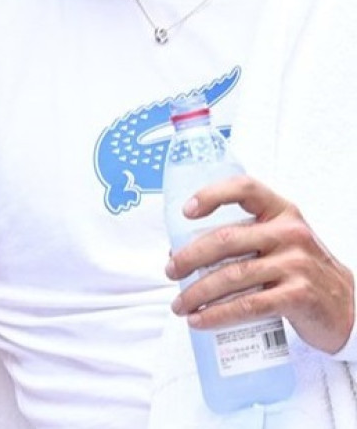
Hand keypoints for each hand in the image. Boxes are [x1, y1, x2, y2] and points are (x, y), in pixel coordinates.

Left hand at [166, 174, 355, 353]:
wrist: (347, 307)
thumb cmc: (300, 271)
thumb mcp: (278, 243)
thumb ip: (241, 239)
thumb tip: (181, 252)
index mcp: (282, 212)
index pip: (245, 189)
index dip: (212, 195)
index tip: (186, 212)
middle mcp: (290, 233)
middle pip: (225, 240)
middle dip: (189, 258)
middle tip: (171, 272)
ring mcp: (296, 264)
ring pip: (232, 276)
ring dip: (197, 292)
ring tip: (180, 304)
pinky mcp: (298, 296)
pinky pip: (248, 305)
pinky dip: (218, 314)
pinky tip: (201, 320)